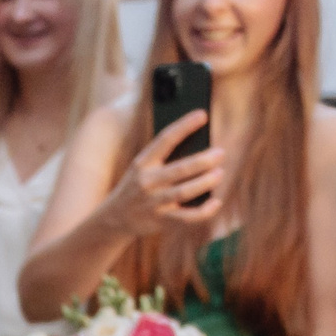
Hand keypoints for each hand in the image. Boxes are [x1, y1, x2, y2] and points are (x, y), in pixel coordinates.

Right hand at [94, 110, 224, 240]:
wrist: (114, 218)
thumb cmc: (137, 186)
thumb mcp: (142, 168)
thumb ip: (164, 159)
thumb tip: (201, 149)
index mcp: (143, 163)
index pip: (165, 140)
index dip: (184, 126)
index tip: (202, 115)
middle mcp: (147, 182)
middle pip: (179, 169)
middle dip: (203, 160)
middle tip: (220, 153)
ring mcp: (153, 203)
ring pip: (184, 192)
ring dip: (205, 182)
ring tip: (220, 173)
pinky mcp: (160, 221)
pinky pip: (186, 217)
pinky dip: (204, 211)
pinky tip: (216, 202)